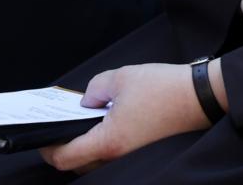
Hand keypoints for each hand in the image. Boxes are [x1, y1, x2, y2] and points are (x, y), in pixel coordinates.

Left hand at [41, 62, 210, 173]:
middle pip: (77, 163)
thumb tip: (87, 101)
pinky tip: (103, 121)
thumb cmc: (164, 88)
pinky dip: (100, 142)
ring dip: (83, 146)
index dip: (48, 148)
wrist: (200, 97)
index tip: (42, 135)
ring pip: (94, 160)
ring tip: (79, 122)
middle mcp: (118, 154)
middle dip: (63, 148)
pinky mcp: (140, 150)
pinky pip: (111, 153)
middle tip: (58, 128)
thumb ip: (95, 89)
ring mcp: (130, 155)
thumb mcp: (122, 77)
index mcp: (109, 140)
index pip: (65, 157)